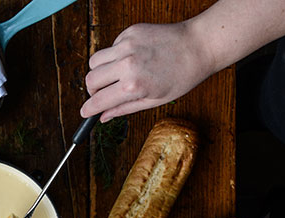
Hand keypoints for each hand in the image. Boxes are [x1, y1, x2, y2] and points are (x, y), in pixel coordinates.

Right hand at [80, 22, 212, 120]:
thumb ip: (124, 109)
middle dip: (92, 90)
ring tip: (115, 75)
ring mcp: (127, 46)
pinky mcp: (130, 32)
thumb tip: (103, 117)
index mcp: (133, 86)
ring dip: (100, 71)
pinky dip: (114, 56)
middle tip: (102, 94)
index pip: (97, 101)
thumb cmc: (182, 76)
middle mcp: (127, 65)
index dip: (88, 109)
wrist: (199, 46)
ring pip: (95, 61)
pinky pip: (110, 47)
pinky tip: (132, 58)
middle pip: (90, 80)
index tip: (85, 112)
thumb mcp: (154, 101)